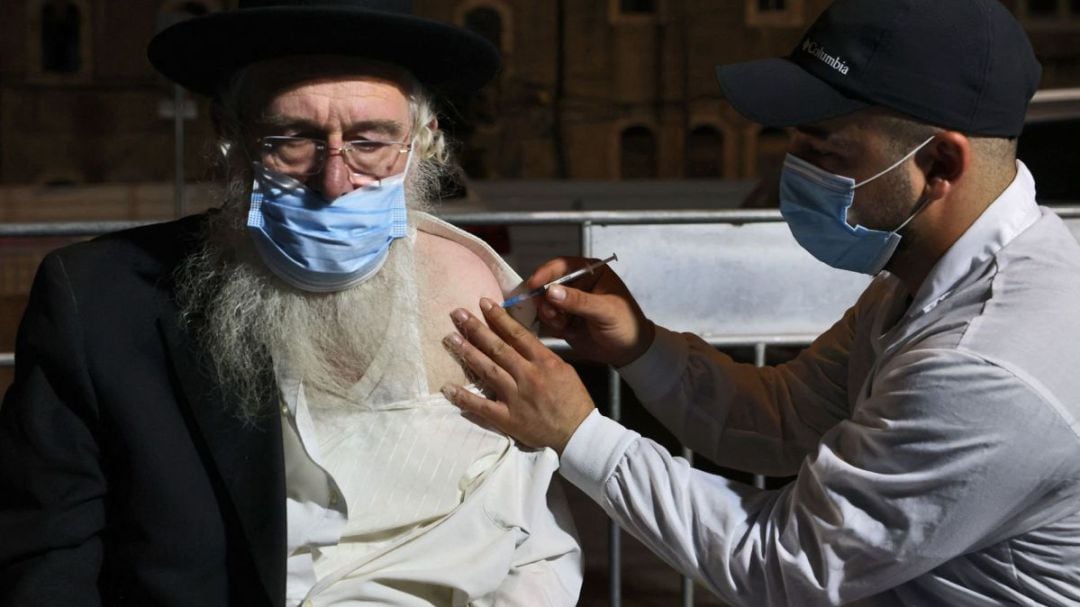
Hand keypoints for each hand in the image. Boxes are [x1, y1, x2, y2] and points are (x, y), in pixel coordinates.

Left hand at [441, 298, 595, 452]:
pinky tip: (447, 387)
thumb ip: (541, 355)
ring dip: (467, 353)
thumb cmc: (573, 400)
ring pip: (488, 370)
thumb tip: (520, 342)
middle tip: (457, 314)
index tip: (483, 302)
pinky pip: (481, 406)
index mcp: (543, 361)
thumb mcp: (564, 369)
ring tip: (450, 338)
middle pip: (497, 347)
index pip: (517, 334)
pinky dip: (463, 397)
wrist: (578, 432)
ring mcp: (515, 397)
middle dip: (476, 329)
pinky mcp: (508, 418)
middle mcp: (527, 375)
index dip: (498, 317)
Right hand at [529, 257, 654, 368]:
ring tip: (563, 324)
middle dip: (544, 299)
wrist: (630, 352)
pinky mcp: (564, 319)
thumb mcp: (605, 310)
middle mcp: (576, 284)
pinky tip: (564, 331)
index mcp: (590, 272)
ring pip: (544, 303)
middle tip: (551, 313)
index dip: (545, 273)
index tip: (534, 285)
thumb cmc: (626, 324)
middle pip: (547, 284)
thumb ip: (579, 301)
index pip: (562, 266)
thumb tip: (551, 291)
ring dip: (549, 314)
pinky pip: (547, 319)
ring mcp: (569, 303)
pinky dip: (551, 325)